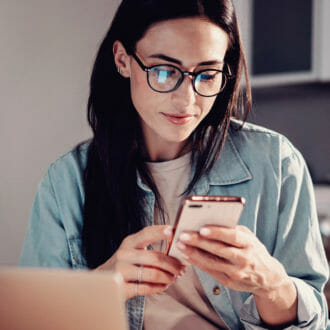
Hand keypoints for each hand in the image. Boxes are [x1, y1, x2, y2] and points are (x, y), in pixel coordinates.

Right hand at [97, 225, 185, 299]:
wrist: (101, 283)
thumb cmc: (124, 265)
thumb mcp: (132, 251)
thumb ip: (149, 247)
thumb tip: (177, 246)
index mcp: (129, 242)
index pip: (147, 233)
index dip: (161, 231)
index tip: (175, 231)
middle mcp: (124, 254)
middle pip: (155, 257)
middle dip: (173, 264)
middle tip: (182, 268)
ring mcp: (121, 271)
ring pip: (153, 274)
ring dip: (168, 277)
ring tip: (175, 278)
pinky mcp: (121, 288)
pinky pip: (146, 288)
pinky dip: (159, 287)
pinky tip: (164, 286)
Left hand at [176, 225, 296, 324]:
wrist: (268, 278)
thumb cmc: (254, 251)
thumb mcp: (249, 237)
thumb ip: (232, 230)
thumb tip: (209, 220)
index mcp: (249, 244)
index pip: (232, 236)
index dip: (217, 233)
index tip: (202, 228)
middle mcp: (244, 259)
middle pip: (218, 250)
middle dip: (199, 242)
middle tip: (183, 235)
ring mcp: (236, 273)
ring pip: (212, 262)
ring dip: (194, 254)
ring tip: (180, 245)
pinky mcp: (229, 282)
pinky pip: (210, 271)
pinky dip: (197, 263)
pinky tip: (186, 255)